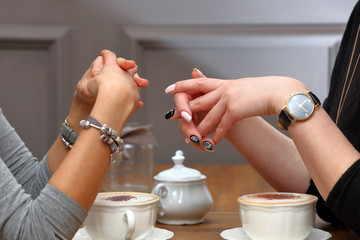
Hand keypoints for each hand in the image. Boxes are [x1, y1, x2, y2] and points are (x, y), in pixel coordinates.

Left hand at [75, 54, 147, 107]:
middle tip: (131, 67)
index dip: (114, 60)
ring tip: (143, 84)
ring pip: (132, 77)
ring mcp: (122, 80)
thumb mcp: (83, 86)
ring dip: (138, 80)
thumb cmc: (86, 91)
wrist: (91, 103)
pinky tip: (139, 103)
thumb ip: (90, 80)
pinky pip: (134, 91)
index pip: (110, 58)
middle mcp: (115, 70)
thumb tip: (96, 76)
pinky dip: (137, 96)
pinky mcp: (127, 90)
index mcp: (103, 65)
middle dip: (129, 65)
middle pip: (125, 65)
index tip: (117, 65)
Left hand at [166, 75, 306, 143]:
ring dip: (200, 129)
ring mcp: (228, 99)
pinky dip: (217, 135)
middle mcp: (223, 89)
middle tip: (173, 116)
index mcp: (224, 83)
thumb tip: (220, 92)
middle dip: (185, 111)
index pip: (198, 82)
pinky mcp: (235, 111)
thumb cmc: (264, 90)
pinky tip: (213, 142)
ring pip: (207, 117)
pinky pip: (222, 126)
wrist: (280, 92)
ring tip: (194, 137)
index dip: (182, 85)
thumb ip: (228, 89)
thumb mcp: (242, 86)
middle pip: (197, 101)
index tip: (169, 88)